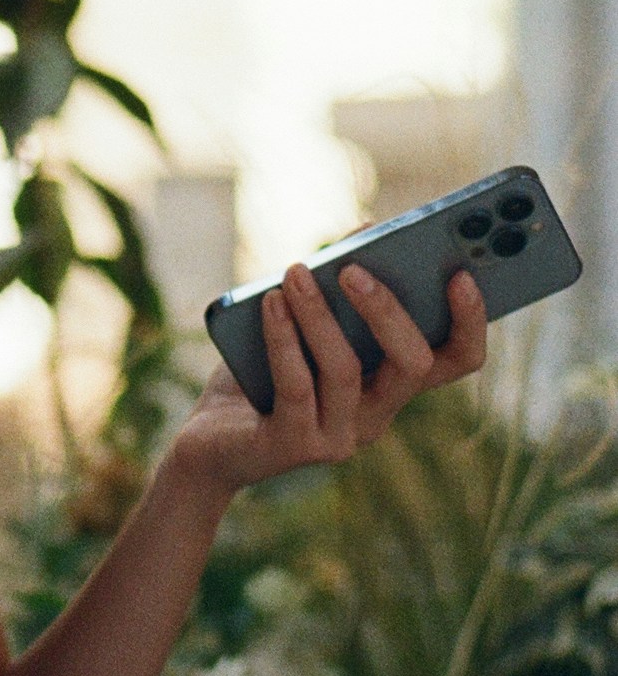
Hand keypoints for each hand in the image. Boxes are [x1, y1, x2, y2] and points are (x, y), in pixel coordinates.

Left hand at [169, 260, 487, 497]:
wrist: (206, 441)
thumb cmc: (259, 374)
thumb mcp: (300, 323)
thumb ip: (335, 283)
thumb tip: (365, 228)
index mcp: (393, 384)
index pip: (457, 360)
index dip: (470, 322)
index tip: (462, 275)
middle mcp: (377, 415)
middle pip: (414, 365)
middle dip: (387, 311)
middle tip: (354, 268)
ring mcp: (339, 436)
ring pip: (347, 370)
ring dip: (320, 316)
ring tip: (295, 273)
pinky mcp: (295, 447)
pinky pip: (296, 385)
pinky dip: (283, 338)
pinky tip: (270, 302)